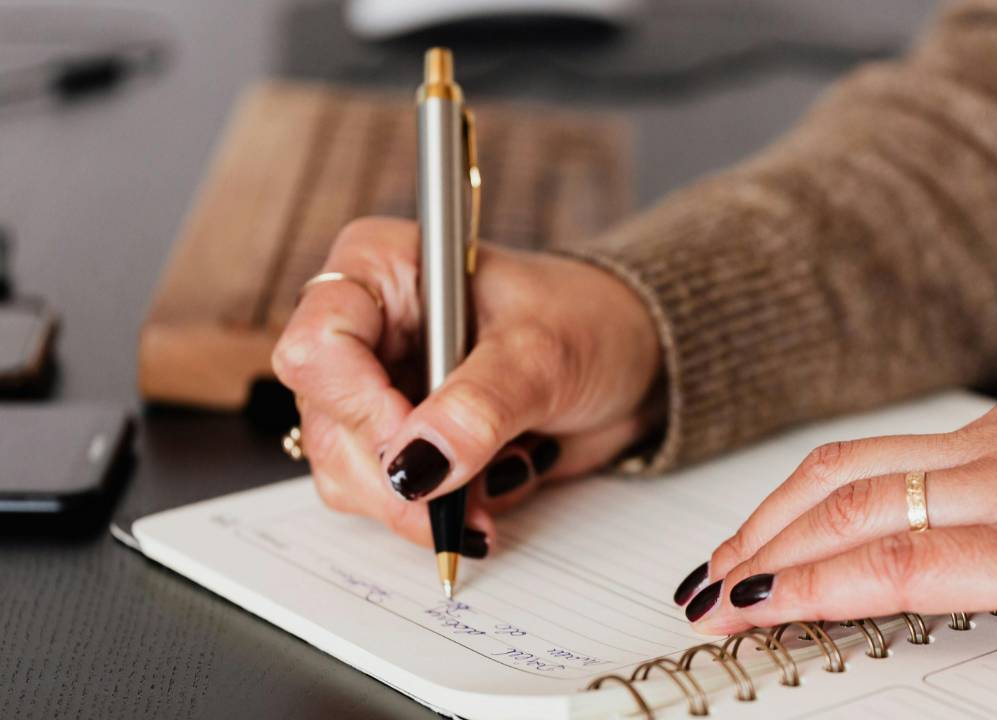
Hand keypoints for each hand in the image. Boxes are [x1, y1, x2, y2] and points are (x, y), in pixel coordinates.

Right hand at [273, 217, 661, 550]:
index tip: (420, 451)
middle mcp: (367, 328)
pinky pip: (389, 499)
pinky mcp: (405, 441)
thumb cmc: (590, 321)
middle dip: (395, 478)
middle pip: (328, 423)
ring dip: (421, 503)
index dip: (359, 407)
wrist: (635, 360)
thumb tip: (418, 467)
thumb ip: (479, 407)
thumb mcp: (542, 354)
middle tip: (457, 503)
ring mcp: (380, 389)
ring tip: (496, 484)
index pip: (319, 344)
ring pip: (347, 472)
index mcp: (382, 269)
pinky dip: (442, 511)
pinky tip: (495, 485)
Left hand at [677, 389, 996, 657]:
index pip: (872, 462)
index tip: (749, 546)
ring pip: (853, 511)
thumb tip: (961, 553)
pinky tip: (774, 606)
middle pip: (840, 475)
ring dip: (769, 555)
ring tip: (719, 597)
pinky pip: (904, 561)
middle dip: (760, 526)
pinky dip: (821, 582)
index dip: (793, 505)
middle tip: (709, 573)